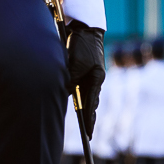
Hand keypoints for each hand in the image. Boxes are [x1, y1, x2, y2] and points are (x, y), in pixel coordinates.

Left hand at [63, 20, 106, 138]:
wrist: (84, 28)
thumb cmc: (81, 44)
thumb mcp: (75, 62)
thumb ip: (71, 78)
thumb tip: (66, 93)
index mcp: (96, 78)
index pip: (91, 103)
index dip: (89, 119)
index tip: (88, 134)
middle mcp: (94, 79)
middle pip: (91, 102)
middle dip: (90, 118)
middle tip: (89, 134)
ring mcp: (90, 75)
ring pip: (86, 96)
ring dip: (85, 109)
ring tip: (86, 126)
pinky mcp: (83, 71)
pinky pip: (80, 88)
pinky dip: (78, 97)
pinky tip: (77, 104)